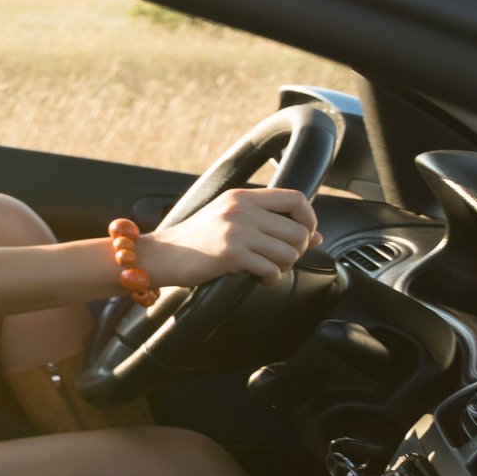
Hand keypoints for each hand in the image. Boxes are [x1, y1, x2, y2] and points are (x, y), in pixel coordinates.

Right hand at [140, 188, 321, 288]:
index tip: (304, 234)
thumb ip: (269, 222)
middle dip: (297, 251)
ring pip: (289, 252)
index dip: (309, 218)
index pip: (296, 199)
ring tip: (266, 268)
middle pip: (299, 231)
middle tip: (279, 258)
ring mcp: (236, 230)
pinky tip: (258, 279)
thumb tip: (316, 236)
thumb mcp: (230, 219)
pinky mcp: (231, 254)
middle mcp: (241, 209)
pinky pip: (272, 270)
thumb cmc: (195, 240)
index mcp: (242, 196)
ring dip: (283, 267)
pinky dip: (270, 279)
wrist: (160, 255)